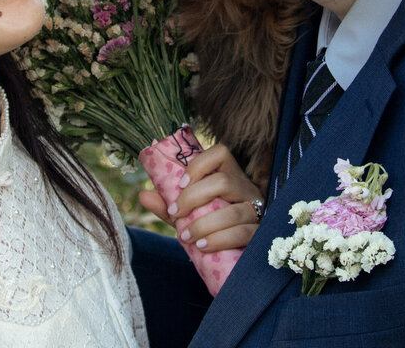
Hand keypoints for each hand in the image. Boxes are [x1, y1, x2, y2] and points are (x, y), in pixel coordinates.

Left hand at [138, 143, 263, 252]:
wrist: (235, 251)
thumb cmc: (211, 225)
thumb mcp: (189, 213)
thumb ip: (170, 204)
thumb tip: (144, 196)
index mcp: (229, 175)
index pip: (221, 153)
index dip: (199, 165)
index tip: (179, 184)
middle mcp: (245, 188)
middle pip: (224, 182)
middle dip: (194, 198)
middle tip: (176, 213)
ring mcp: (256, 210)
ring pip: (235, 211)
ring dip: (205, 224)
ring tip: (186, 236)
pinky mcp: (260, 232)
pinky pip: (244, 233)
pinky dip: (220, 239)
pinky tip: (203, 245)